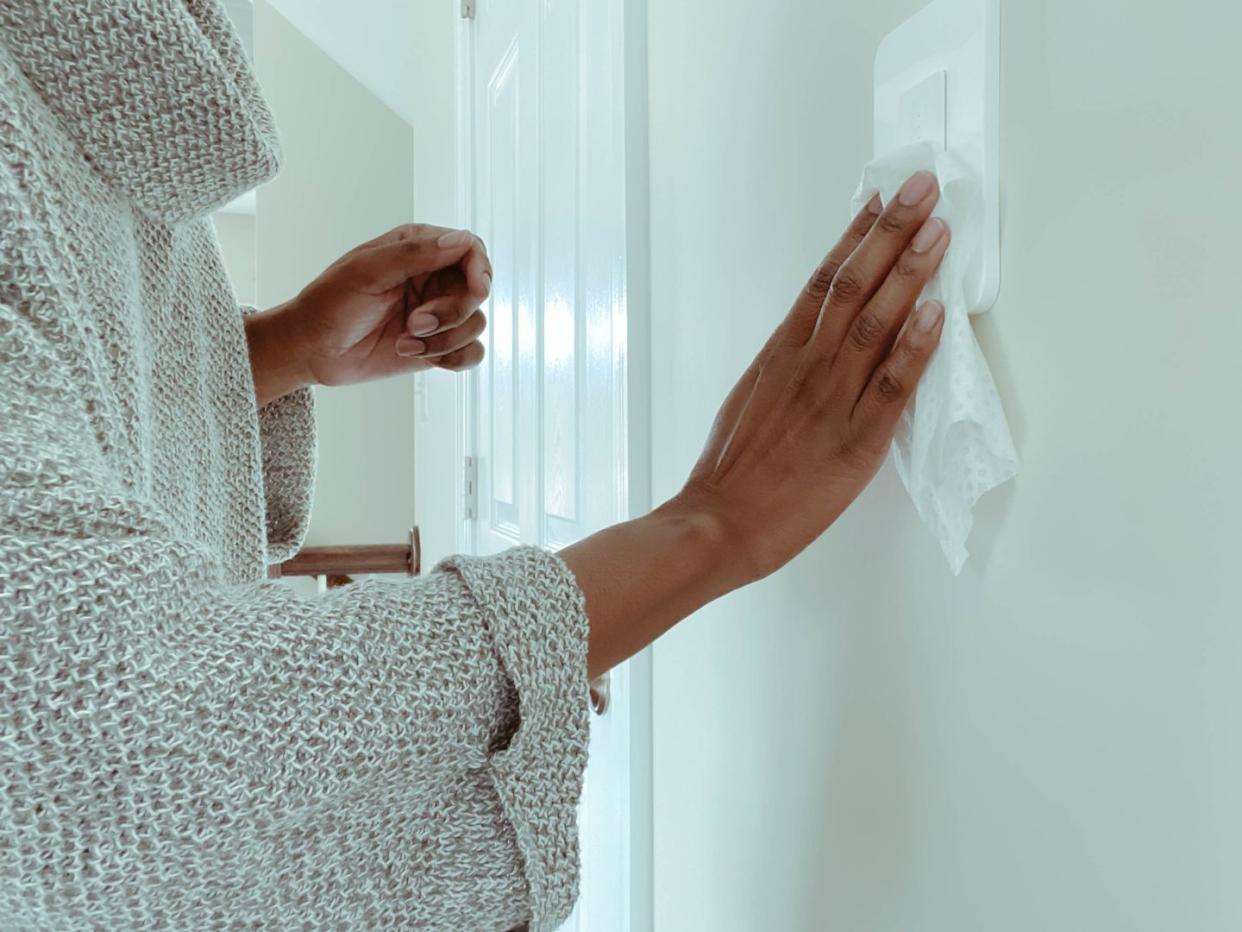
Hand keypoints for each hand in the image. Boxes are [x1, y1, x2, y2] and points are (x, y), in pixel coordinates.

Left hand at [246, 223, 491, 404]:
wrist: (313, 349)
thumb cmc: (330, 303)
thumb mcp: (368, 270)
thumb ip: (416, 253)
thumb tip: (461, 241)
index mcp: (419, 248)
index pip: (471, 249)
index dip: (480, 268)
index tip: (476, 289)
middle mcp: (434, 277)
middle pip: (478, 290)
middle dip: (453, 312)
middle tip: (417, 323)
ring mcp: (438, 313)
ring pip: (475, 324)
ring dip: (444, 339)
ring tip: (406, 341)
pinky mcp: (438, 345)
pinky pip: (471, 352)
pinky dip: (452, 358)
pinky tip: (418, 355)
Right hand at [560, 171, 948, 678]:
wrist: (717, 524)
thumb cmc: (730, 472)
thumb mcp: (751, 401)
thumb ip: (786, 369)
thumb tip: (815, 341)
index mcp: (780, 355)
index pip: (822, 281)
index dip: (856, 236)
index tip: (880, 199)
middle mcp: (806, 366)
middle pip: (852, 285)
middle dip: (891, 232)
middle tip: (922, 187)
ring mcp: (832, 400)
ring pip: (875, 323)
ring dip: (910, 272)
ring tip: (939, 230)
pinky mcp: (855, 441)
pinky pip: (892, 386)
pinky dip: (916, 346)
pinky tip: (938, 312)